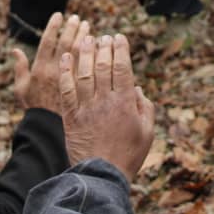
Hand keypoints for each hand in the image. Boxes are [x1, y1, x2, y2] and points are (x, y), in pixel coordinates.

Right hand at [13, 12, 89, 113]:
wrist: (48, 128)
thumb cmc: (33, 107)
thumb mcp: (21, 89)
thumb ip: (19, 69)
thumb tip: (15, 50)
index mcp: (40, 68)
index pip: (48, 41)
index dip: (54, 26)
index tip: (59, 15)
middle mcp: (55, 71)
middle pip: (65, 43)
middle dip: (71, 28)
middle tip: (77, 18)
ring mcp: (69, 78)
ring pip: (78, 52)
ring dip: (83, 36)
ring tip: (87, 26)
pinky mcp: (80, 86)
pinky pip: (88, 66)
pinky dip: (91, 53)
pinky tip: (95, 45)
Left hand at [58, 34, 155, 180]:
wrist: (101, 176)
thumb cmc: (128, 155)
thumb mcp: (147, 133)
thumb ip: (145, 107)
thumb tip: (136, 88)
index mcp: (125, 103)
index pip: (122, 68)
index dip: (120, 50)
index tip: (119, 37)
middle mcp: (105, 101)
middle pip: (102, 66)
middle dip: (103, 47)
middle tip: (102, 36)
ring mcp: (86, 108)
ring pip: (84, 73)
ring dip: (84, 53)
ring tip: (85, 39)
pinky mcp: (70, 116)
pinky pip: (66, 90)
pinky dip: (66, 72)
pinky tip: (66, 58)